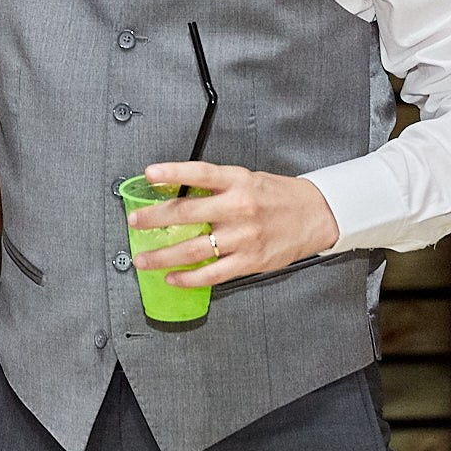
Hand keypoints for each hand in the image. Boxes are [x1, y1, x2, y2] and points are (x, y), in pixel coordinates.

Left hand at [128, 161, 341, 287]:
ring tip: (143, 259)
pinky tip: (172, 277)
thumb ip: (216, 186)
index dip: (172, 172)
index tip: (148, 173)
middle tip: (134, 222)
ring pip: (194, 249)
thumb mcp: (247, 179)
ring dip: (163, 255)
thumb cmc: (277, 197)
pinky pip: (212, 274)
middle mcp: (238, 207)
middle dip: (154, 219)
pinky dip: (188, 278)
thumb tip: (178, 192)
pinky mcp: (249, 260)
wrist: (315, 214)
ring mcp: (243, 237)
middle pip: (187, 213)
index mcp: (237, 181)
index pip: (199, 173)